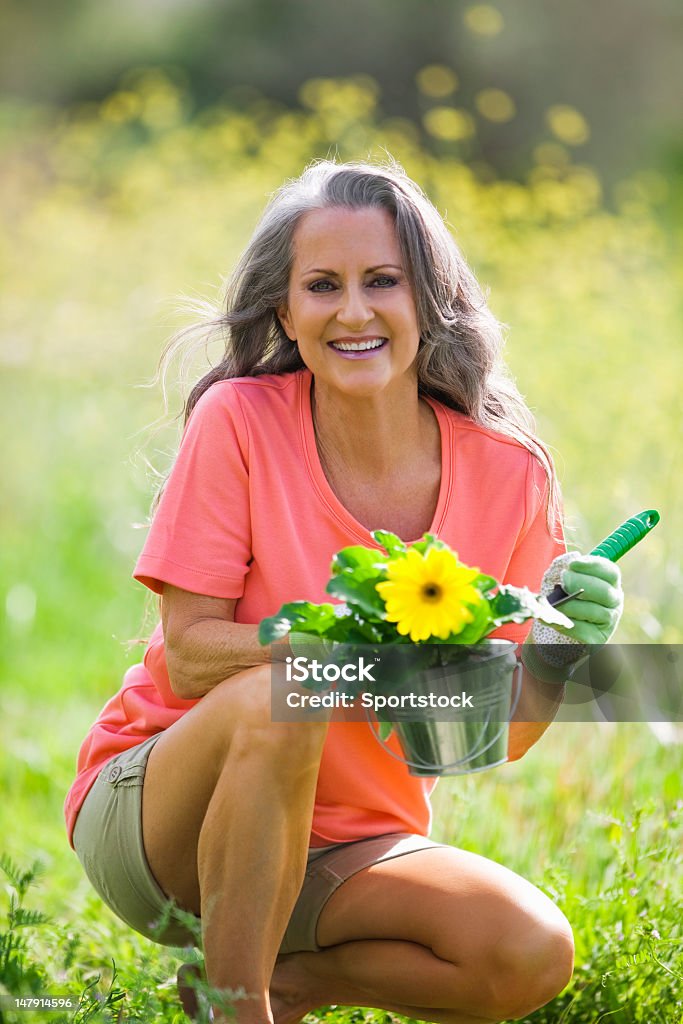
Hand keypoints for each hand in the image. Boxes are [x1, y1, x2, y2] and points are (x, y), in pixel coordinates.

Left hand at [522, 552, 622, 681]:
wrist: (559, 625)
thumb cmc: (564, 596)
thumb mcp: (565, 578)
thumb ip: (567, 567)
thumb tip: (570, 560)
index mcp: (610, 583)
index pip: (610, 572)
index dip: (592, 566)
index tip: (572, 564)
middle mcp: (614, 601)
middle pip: (604, 591)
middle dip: (580, 584)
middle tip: (563, 582)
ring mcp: (609, 622)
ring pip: (593, 612)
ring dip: (570, 606)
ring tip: (555, 604)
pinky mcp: (597, 639)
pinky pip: (582, 630)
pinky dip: (564, 624)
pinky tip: (552, 620)